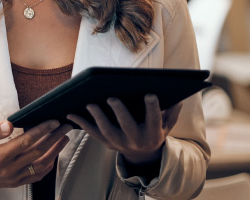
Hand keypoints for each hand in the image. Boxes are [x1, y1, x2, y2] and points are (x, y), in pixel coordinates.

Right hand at [0, 120, 71, 191]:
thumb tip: (9, 124)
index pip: (26, 142)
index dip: (42, 131)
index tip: (53, 122)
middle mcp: (9, 169)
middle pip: (38, 153)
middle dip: (54, 138)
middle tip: (65, 127)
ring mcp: (13, 177)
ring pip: (41, 165)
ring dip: (55, 152)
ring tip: (63, 139)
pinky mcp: (15, 182)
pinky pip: (36, 176)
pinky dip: (47, 166)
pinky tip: (52, 156)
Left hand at [66, 95, 181, 164]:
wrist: (144, 155)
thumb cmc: (155, 131)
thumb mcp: (167, 125)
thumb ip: (171, 112)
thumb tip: (178, 97)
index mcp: (153, 133)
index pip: (154, 120)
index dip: (153, 108)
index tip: (150, 94)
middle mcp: (136, 140)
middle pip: (127, 126)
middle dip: (120, 112)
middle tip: (111, 97)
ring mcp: (120, 143)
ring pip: (107, 131)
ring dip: (98, 117)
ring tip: (90, 103)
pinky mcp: (107, 143)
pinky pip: (92, 133)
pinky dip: (81, 124)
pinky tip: (71, 113)